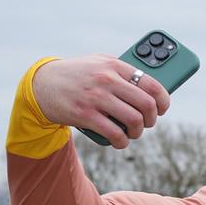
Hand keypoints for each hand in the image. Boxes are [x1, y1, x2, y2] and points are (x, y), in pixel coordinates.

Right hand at [32, 55, 170, 148]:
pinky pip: (114, 134)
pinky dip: (122, 141)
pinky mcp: (85, 115)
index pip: (151, 84)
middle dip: (152, 119)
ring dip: (138, 131)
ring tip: (133, 132)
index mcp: (114, 66)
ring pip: (134, 120)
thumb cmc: (78, 74)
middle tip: (147, 123)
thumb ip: (123, 71)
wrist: (42, 84)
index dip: (163, 100)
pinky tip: (120, 141)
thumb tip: (152, 89)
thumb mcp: (99, 63)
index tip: (162, 108)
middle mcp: (107, 80)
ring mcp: (95, 98)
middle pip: (146, 104)